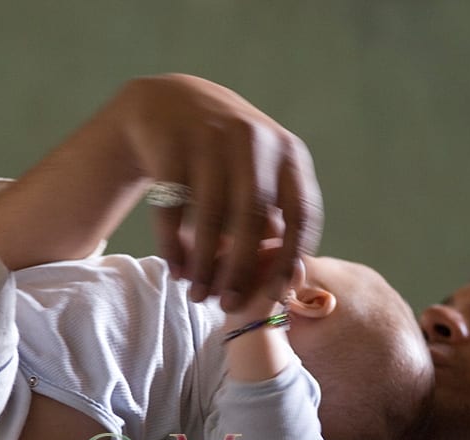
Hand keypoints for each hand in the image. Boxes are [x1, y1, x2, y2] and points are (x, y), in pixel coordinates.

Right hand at [110, 74, 322, 311]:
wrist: (167, 104)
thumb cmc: (224, 157)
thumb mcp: (260, 172)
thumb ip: (277, 216)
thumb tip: (291, 282)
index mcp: (288, 152)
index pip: (302, 213)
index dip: (290, 258)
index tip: (274, 296)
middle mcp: (253, 140)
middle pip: (253, 219)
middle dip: (241, 270)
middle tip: (228, 306)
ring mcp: (210, 139)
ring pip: (211, 218)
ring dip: (204, 265)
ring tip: (198, 295)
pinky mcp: (171, 145)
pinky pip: (173, 209)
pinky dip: (174, 245)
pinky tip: (176, 269)